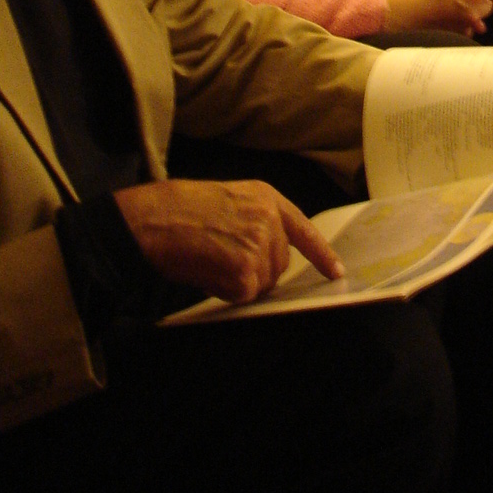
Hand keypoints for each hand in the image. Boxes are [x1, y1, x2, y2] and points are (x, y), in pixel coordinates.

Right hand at [113, 178, 342, 304]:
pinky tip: (208, 272)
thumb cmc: (181, 211)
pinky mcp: (246, 270)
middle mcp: (269, 219)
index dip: (321, 253)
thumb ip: (256, 223)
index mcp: (266, 198)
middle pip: (279, 264)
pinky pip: (245, 295)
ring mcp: (260, 244)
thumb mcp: (229, 202)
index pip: (303, 229)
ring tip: (211, 261)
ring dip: (240, 283)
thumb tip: (268, 256)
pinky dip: (227, 292)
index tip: (336, 271)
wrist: (156, 220)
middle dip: (256, 271)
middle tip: (222, 259)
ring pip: (263, 283)